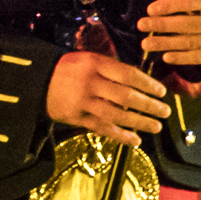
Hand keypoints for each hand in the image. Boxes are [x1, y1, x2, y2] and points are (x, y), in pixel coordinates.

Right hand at [46, 47, 172, 141]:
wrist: (36, 80)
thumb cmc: (68, 69)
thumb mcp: (87, 59)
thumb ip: (111, 69)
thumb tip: (141, 82)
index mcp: (94, 64)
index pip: (128, 74)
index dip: (148, 84)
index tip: (161, 92)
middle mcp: (89, 82)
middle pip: (125, 96)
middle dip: (149, 105)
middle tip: (164, 111)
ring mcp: (82, 101)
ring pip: (116, 115)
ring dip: (139, 122)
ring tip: (156, 126)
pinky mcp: (76, 117)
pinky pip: (102, 128)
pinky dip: (120, 136)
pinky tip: (135, 140)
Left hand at [135, 0, 200, 70]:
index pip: (189, 1)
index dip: (167, 5)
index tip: (150, 10)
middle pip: (186, 23)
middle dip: (160, 25)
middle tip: (141, 25)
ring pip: (189, 42)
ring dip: (164, 43)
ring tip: (146, 44)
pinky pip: (198, 57)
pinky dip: (180, 57)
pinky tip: (165, 56)